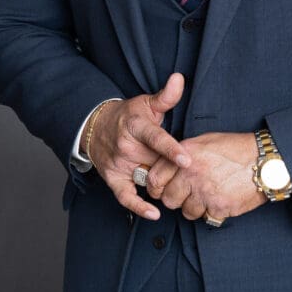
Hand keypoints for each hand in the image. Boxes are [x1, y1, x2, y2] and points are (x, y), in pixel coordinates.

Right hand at [83, 73, 190, 220]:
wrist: (97, 127)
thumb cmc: (129, 116)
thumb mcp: (147, 103)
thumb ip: (166, 96)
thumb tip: (180, 78)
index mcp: (136, 126)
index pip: (156, 138)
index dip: (171, 150)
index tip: (187, 160)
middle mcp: (126, 146)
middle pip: (155, 163)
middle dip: (173, 170)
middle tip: (194, 177)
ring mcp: (119, 164)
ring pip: (146, 179)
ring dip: (163, 186)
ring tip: (182, 192)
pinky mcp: (113, 178)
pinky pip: (125, 197)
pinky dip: (139, 207)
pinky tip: (155, 214)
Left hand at [145, 132, 265, 222]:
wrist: (265, 161)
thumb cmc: (236, 149)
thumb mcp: (205, 141)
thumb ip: (183, 155)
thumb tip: (167, 167)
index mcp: (185, 156)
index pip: (154, 179)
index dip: (156, 188)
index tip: (161, 190)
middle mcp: (192, 174)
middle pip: (169, 199)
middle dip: (176, 199)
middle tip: (188, 194)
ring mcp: (205, 192)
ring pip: (187, 212)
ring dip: (195, 207)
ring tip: (208, 195)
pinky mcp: (218, 207)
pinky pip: (206, 218)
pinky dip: (212, 212)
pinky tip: (221, 198)